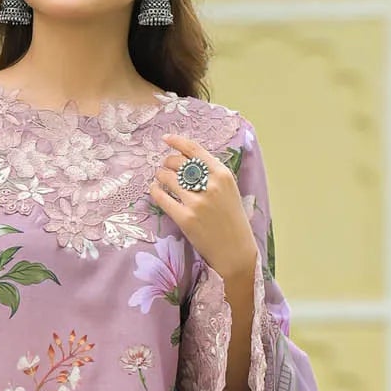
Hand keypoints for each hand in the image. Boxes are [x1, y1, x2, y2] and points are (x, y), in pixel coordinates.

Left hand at [149, 133, 257, 281]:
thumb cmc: (232, 220)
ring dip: (160, 175)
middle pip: (178, 163)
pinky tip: (155, 189)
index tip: (166, 139)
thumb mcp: (229, 190)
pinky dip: (155, 191)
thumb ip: (212, 174)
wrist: (235, 251)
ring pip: (168, 178)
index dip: (177, 142)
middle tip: (164, 167)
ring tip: (159, 178)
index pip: (195, 150)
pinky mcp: (186, 219)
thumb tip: (186, 160)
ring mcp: (197, 203)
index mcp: (223, 175)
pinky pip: (163, 198)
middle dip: (167, 162)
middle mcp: (210, 186)